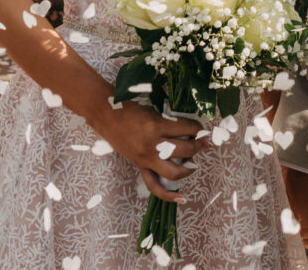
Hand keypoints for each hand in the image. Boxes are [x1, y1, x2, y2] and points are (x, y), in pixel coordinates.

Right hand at [93, 101, 207, 203]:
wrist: (106, 116)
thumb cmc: (130, 109)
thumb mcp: (153, 111)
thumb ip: (170, 122)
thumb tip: (190, 131)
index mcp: (157, 126)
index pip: (187, 129)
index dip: (198, 128)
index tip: (201, 129)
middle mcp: (153, 145)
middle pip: (185, 150)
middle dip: (198, 146)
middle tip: (202, 142)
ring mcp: (146, 159)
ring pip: (174, 172)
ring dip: (189, 168)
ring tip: (194, 162)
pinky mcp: (140, 166)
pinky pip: (154, 186)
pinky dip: (169, 195)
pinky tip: (182, 198)